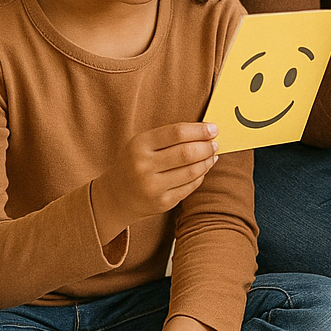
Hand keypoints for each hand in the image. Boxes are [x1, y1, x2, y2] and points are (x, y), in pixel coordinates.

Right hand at [93, 123, 219, 238]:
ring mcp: (153, 187)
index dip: (199, 130)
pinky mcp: (162, 202)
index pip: (177, 133)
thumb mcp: (143, 144)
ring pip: (192, 171)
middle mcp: (144, 166)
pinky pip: (190, 186)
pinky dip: (201, 175)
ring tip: (212, 155)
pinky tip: (204, 168)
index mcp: (139, 145)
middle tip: (214, 143)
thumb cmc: (135, 162)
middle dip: (206, 147)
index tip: (214, 128)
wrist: (116, 195)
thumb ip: (170, 137)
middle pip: (187, 153)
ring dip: (207, 161)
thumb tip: (207, 132)